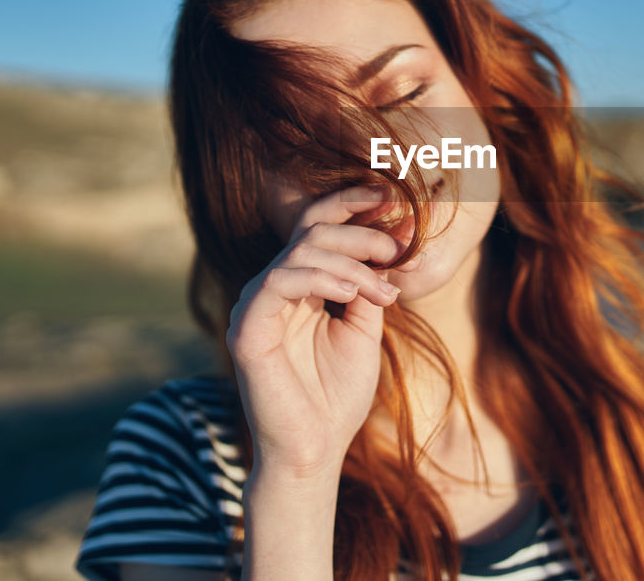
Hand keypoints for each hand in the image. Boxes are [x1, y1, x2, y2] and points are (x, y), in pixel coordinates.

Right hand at [226, 184, 417, 479]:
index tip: (390, 195)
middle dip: (360, 233)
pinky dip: (322, 279)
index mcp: (299, 284)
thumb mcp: (365, 329)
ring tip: (383, 291)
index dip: (350, 202)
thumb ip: (368, 287)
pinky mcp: (247, 328)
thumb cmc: (338, 394)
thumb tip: (389, 245)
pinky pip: (281, 281)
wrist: (316, 448)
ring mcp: (256, 305)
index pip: (318, 226)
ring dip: (351, 263)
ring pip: (301, 252)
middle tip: (396, 249)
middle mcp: (273, 287)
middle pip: (312, 231)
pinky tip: (352, 294)